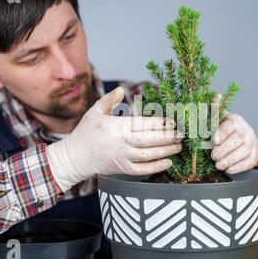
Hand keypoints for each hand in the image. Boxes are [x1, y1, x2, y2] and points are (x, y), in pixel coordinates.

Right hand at [46, 86, 181, 192]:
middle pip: (150, 140)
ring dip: (166, 151)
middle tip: (181, 134)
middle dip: (168, 137)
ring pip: (149, 156)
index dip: (160, 124)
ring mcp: (123, 158)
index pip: (143, 125)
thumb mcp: (95, 112)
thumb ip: (109, 100)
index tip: (173, 121)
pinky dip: (156, 167)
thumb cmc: (87, 132)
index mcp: (117, 128)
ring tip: (179, 146)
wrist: (76, 157)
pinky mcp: (123, 169)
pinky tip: (169, 162)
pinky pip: (143, 170)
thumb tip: (120, 89)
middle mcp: (121, 144)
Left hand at [211, 113, 257, 174]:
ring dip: (230, 160)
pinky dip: (238, 167)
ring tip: (218, 165)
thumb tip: (209, 103)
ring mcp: (252, 143)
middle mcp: (246, 130)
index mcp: (235, 120)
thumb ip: (211, 113)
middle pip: (236, 140)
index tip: (215, 141)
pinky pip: (249, 162)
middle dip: (224, 150)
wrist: (240, 136)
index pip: (229, 125)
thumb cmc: (223, 129)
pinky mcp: (254, 154)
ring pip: (243, 152)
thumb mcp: (217, 121)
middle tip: (214, 156)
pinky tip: (228, 170)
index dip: (222, 133)